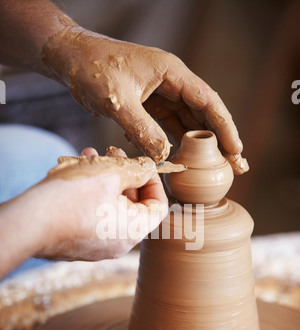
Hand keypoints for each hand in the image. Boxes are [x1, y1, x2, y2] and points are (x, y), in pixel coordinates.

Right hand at [35, 147, 167, 260]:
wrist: (28, 223)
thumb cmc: (72, 197)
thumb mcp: (111, 174)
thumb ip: (136, 170)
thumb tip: (147, 169)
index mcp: (134, 230)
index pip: (159, 206)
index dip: (153, 180)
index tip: (140, 164)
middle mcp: (119, 244)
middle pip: (133, 205)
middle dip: (124, 175)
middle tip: (112, 153)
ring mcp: (98, 246)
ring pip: (111, 207)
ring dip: (105, 180)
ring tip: (91, 157)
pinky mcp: (78, 244)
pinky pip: (93, 217)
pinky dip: (91, 195)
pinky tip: (77, 174)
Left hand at [43, 28, 246, 173]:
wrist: (71, 59)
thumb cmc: (93, 69)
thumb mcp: (118, 101)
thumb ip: (142, 129)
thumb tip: (164, 157)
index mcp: (172, 73)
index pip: (207, 102)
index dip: (224, 127)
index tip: (236, 149)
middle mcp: (172, 84)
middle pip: (204, 115)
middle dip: (221, 141)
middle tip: (236, 165)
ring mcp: (161, 96)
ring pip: (189, 123)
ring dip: (202, 146)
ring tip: (218, 168)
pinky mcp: (149, 107)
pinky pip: (169, 128)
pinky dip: (178, 144)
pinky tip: (187, 161)